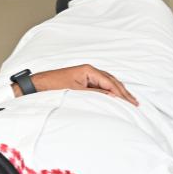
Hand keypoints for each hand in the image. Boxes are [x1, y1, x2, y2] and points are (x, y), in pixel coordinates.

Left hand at [15, 64, 138, 105]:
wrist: (37, 86)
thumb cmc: (53, 87)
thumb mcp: (77, 92)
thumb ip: (96, 94)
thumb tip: (113, 97)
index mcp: (89, 70)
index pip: (110, 82)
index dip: (121, 94)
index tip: (130, 103)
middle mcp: (90, 71)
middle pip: (112, 81)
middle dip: (124, 92)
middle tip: (135, 103)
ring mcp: (87, 75)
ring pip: (109, 83)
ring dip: (119, 92)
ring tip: (129, 101)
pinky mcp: (84, 81)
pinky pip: (102, 85)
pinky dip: (111, 91)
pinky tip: (116, 97)